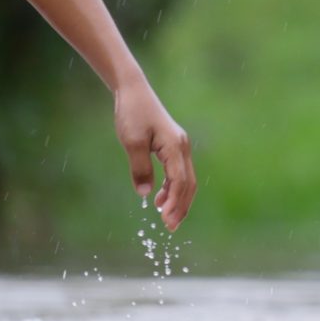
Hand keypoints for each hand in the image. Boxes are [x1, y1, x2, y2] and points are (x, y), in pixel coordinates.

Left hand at [114, 79, 195, 230]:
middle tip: (170, 228)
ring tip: (165, 218)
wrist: (133, 92)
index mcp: (175, 147)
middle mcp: (182, 148)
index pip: (180, 182)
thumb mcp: (131, 142)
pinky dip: (171, 188)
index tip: (166, 221)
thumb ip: (139, 168)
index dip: (175, 203)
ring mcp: (179, 148)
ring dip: (177, 200)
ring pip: (185, 180)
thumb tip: (144, 193)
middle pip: (188, 184)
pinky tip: (158, 199)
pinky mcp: (172, 147)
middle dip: (181, 207)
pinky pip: (177, 173)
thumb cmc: (132, 114)